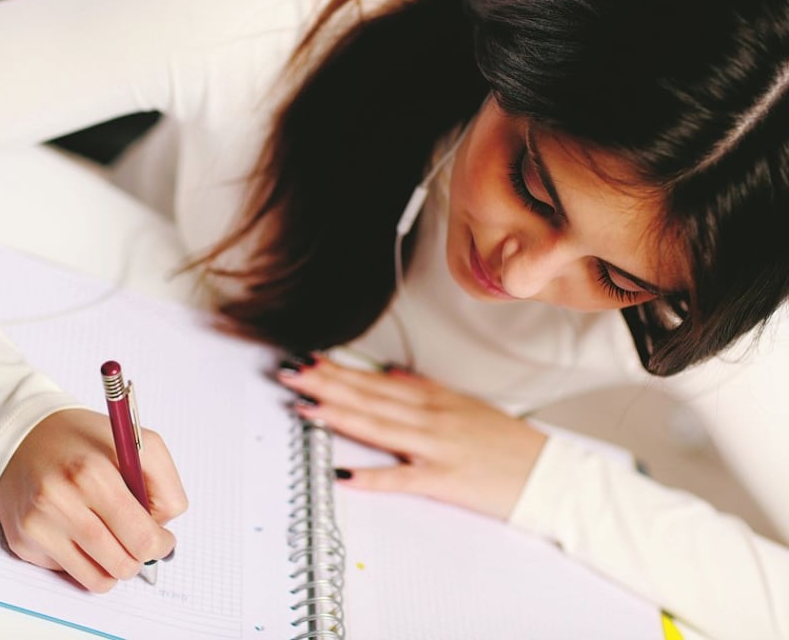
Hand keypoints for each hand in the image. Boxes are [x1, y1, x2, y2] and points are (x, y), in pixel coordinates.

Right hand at [0, 408, 187, 591]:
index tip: (162, 538)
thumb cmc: (84, 442)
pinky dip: (86, 562)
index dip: (161, 543)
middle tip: (140, 540)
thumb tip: (163, 529)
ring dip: (115, 565)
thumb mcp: (139, 444)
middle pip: (122, 565)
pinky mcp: (23, 542)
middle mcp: (60, 502)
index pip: (142, 538)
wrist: (23, 438)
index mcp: (92, 474)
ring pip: (99, 581)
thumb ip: (164, 485)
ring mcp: (38, 526)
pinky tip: (82, 535)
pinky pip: (71, 574)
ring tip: (113, 536)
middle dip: (140, 557)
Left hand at [277, 355, 546, 519]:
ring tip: (305, 406)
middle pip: (369, 398)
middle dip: (327, 384)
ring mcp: (436, 447)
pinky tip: (343, 475)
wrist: (550, 474)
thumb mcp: (466, 405)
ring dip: (339, 416)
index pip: (376, 381)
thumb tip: (393, 373)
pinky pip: (402, 479)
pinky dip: (372, 477)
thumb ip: (426, 389)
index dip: (339, 371)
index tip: (309, 360)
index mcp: (434, 399)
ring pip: (379, 428)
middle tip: (291, 374)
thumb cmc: (508, 443)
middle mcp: (430, 418)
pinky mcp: (444, 480)